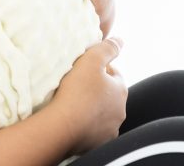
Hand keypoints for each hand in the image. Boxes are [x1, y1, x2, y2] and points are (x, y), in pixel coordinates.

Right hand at [49, 37, 126, 154]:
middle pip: (109, 95)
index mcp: (120, 91)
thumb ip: (108, 48)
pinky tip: (73, 119)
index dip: (101, 68)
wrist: (63, 126)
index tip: (86, 67)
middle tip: (78, 83)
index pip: (115, 74)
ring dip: (92, 107)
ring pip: (102, 114)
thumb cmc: (77, 91)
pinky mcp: (97, 143)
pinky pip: (93, 130)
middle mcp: (120, 112)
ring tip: (74, 102)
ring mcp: (109, 129)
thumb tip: (121, 40)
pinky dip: (86, 123)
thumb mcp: (92, 60)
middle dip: (97, 89)